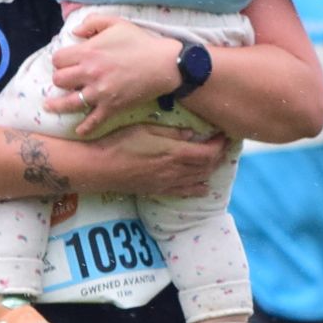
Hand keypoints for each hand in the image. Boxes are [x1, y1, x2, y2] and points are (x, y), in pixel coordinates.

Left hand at [41, 10, 181, 136]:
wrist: (164, 64)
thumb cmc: (140, 41)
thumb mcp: (116, 22)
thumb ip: (92, 22)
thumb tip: (74, 32)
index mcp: (88, 52)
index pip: (58, 59)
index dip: (59, 60)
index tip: (64, 63)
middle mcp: (89, 74)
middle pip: (59, 81)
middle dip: (59, 80)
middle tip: (64, 81)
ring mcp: (99, 93)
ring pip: (68, 103)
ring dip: (57, 105)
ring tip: (49, 107)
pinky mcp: (111, 107)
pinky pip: (93, 121)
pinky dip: (85, 127)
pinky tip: (79, 130)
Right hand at [90, 122, 233, 199]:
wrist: (99, 167)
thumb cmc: (120, 143)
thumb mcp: (146, 130)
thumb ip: (172, 134)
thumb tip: (193, 135)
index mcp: (174, 153)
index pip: (208, 153)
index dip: (220, 145)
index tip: (224, 135)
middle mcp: (175, 171)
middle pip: (207, 167)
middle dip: (219, 156)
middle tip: (223, 145)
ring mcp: (167, 183)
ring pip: (198, 179)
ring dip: (210, 170)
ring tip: (216, 161)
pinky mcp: (157, 190)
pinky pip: (183, 192)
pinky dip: (197, 189)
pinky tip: (203, 188)